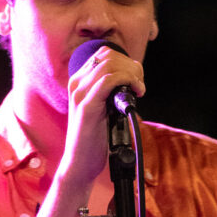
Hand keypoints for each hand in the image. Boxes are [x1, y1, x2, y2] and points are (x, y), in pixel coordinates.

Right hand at [60, 46, 145, 185]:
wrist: (81, 163)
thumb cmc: (95, 138)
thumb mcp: (103, 108)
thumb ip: (111, 92)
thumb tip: (133, 79)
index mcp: (79, 82)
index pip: (104, 54)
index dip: (126, 61)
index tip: (136, 79)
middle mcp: (77, 84)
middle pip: (109, 56)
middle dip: (132, 67)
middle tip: (140, 86)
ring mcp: (79, 94)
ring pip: (110, 65)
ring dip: (132, 74)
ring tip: (139, 90)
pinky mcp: (86, 106)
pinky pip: (108, 80)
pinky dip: (127, 81)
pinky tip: (136, 93)